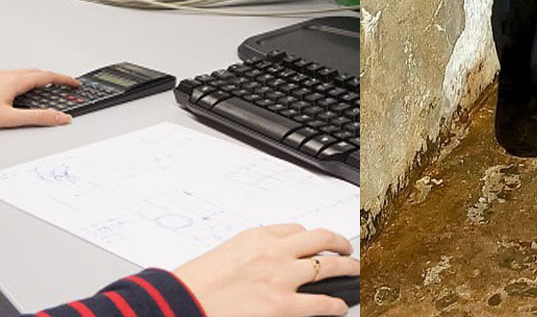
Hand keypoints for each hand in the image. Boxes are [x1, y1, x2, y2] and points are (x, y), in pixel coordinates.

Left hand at [0, 69, 79, 130]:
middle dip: (53, 78)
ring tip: (47, 87)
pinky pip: (15, 76)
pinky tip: (22, 90)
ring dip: (40, 78)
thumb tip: (60, 118)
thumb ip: (38, 118)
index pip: (47, 77)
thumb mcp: (10, 118)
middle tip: (64, 85)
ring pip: (25, 74)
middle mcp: (7, 75)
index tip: (74, 83)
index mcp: (15, 81)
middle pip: (37, 72)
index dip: (63, 80)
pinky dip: (26, 81)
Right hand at [173, 224, 358, 316]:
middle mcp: (272, 252)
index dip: (311, 235)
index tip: (316, 240)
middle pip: (319, 239)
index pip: (294, 229)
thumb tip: (264, 261)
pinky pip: (320, 303)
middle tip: (347, 249)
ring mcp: (280, 278)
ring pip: (327, 265)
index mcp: (256, 238)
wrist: (181, 303)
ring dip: (348, 267)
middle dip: (339, 243)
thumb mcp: (224, 255)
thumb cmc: (195, 283)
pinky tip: (341, 307)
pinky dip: (335, 304)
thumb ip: (249, 253)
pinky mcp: (281, 306)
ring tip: (356, 271)